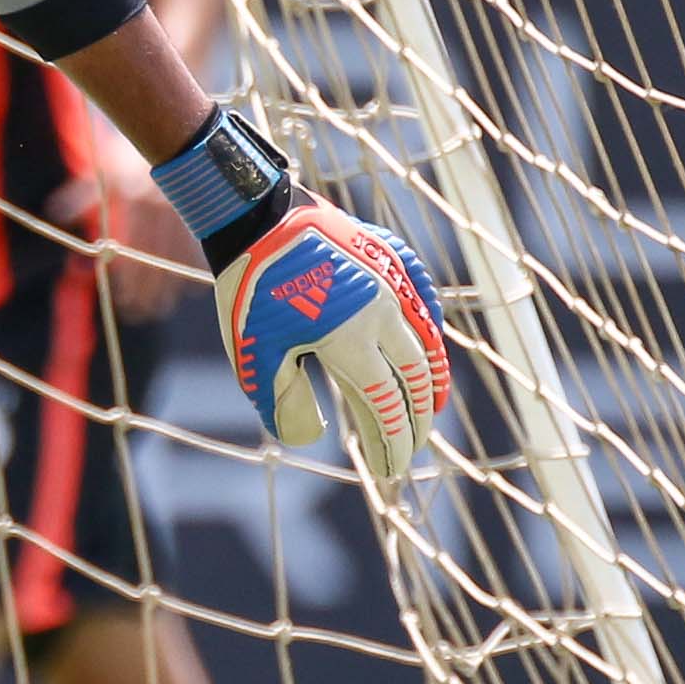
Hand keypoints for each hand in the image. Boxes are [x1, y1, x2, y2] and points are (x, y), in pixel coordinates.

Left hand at [48, 156, 200, 322]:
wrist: (167, 138)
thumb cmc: (128, 157)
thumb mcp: (103, 173)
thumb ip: (81, 196)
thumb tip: (55, 213)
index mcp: (134, 196)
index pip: (132, 245)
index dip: (128, 275)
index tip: (122, 298)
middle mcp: (161, 204)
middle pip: (155, 256)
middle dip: (147, 288)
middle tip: (139, 311)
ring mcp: (183, 209)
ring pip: (178, 255)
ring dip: (169, 285)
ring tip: (160, 308)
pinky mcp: (199, 211)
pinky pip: (197, 246)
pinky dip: (191, 268)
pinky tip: (186, 289)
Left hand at [214, 199, 449, 481]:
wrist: (256, 214)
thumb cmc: (250, 288)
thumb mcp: (255, 353)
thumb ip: (284, 402)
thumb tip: (313, 437)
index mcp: (351, 340)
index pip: (385, 406)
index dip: (391, 443)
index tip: (390, 470)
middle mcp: (383, 312)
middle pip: (414, 379)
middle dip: (417, 420)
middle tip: (412, 446)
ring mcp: (392, 282)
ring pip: (427, 341)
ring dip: (432, 379)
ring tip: (433, 407)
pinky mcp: (391, 257)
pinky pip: (423, 300)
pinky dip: (430, 332)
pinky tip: (428, 347)